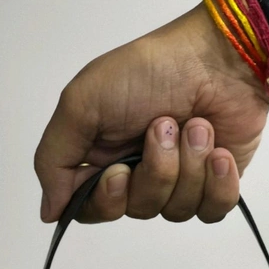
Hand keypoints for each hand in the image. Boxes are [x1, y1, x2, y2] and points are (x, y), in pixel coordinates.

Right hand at [35, 3, 268, 223]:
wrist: (219, 56)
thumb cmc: (151, 70)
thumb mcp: (82, 102)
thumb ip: (54, 159)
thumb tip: (48, 211)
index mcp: (102, 157)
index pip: (92, 208)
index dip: (107, 199)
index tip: (119, 172)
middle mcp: (138, 173)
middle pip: (138, 210)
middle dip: (155, 172)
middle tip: (163, 128)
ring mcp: (179, 181)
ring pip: (176, 211)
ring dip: (188, 165)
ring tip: (196, 126)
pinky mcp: (215, 184)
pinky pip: (212, 211)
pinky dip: (217, 182)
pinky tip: (219, 152)